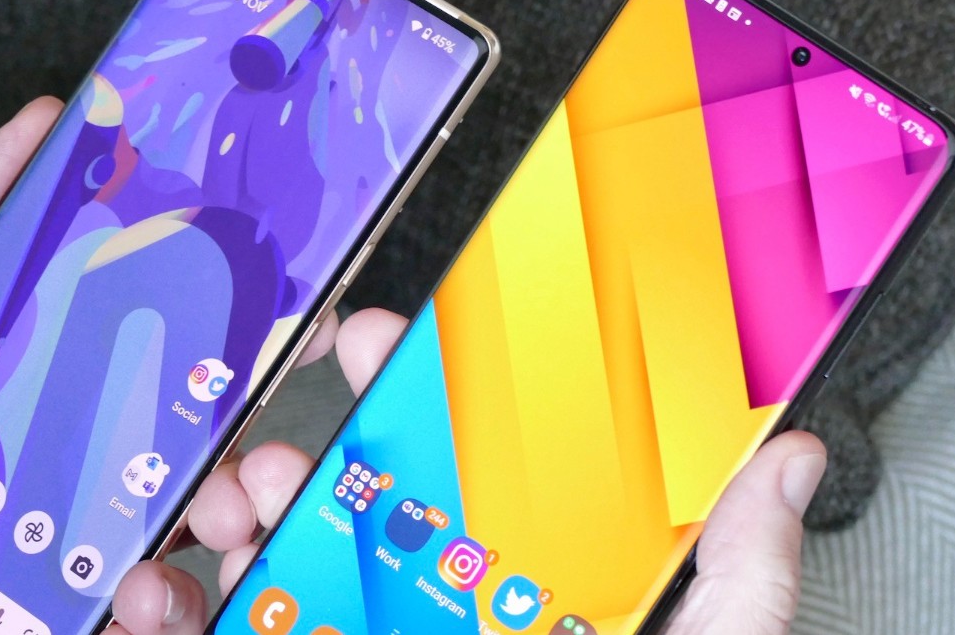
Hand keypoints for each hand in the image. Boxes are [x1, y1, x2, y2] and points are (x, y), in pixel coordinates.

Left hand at [0, 97, 341, 634]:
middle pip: (202, 448)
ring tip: (219, 515)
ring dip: (231, 522)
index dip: (241, 329)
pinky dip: (164, 611)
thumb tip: (41, 124)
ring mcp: (64, 548)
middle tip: (267, 442)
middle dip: (259, 442)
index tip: (298, 308)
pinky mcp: (53, 613)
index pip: (165, 348)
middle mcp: (69, 463)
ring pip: (192, 539)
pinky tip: (139, 597)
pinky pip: (144, 618)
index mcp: (41, 378)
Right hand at [112, 309, 827, 634]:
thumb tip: (786, 469)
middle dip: (309, 452)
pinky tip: (168, 592)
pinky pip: (213, 630)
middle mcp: (425, 626)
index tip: (386, 348)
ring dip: (235, 521)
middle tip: (295, 436)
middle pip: (354, 514)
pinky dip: (170, 610)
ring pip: (271, 574)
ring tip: (233, 502)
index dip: (425, 403)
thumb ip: (737, 585)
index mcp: (520, 609)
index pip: (473, 484)